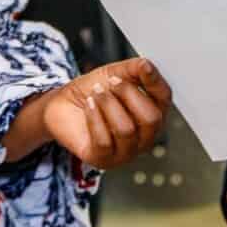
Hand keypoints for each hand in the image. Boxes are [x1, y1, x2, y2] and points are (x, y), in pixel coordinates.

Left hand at [41, 58, 173, 168]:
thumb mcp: (115, 73)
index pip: (165, 99)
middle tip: (112, 82)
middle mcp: (144, 136)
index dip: (155, 83)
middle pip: (151, 119)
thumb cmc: (92, 91)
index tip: (143, 68)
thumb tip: (148, 66)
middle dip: (129, 95)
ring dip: (108, 105)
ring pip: (126, 130)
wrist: (62, 104)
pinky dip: (94, 118)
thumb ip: (135, 68)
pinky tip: (89, 106)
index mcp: (152, 112)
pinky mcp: (103, 160)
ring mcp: (126, 151)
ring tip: (96, 94)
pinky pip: (104, 141)